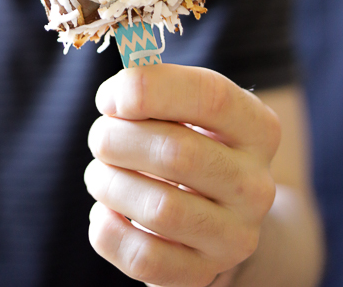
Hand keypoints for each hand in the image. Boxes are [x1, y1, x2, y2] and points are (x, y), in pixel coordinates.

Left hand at [85, 65, 280, 286]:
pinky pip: (144, 257)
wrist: (215, 216)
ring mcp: (236, 236)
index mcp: (257, 128)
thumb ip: (153, 89)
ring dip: (108, 184)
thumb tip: (116, 96)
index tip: (108, 97)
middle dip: (118, 139)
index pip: (209, 96)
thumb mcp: (185, 107)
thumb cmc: (188, 142)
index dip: (149, 89)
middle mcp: (256, 184)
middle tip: (99, 136)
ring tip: (100, 173)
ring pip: (159, 209)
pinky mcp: (203, 273)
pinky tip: (106, 211)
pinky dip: (108, 230)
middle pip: (176, 153)